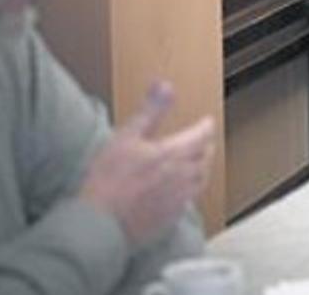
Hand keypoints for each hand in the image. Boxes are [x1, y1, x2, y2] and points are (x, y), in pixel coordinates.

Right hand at [79, 81, 215, 245]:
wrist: (100, 222)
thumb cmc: (109, 178)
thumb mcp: (127, 136)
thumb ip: (151, 110)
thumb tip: (165, 86)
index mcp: (174, 153)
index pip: (201, 136)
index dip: (206, 127)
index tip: (207, 121)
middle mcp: (183, 175)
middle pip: (205, 158)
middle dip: (206, 146)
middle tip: (205, 140)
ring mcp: (179, 198)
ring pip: (201, 179)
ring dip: (203, 167)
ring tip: (200, 162)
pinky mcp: (171, 216)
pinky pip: (190, 198)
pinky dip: (192, 188)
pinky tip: (184, 189)